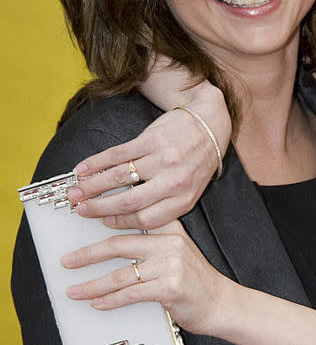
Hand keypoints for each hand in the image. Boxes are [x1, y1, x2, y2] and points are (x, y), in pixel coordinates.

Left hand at [62, 221, 231, 336]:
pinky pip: (131, 293)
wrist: (222, 304)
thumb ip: (154, 244)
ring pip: (121, 274)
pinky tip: (97, 303)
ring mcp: (170, 265)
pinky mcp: (170, 287)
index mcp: (171, 229)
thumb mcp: (180, 252)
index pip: (132, 219)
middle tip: (68, 261)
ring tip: (74, 290)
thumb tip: (114, 248)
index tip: (83, 220)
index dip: (105, 218)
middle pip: (119, 245)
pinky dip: (111, 300)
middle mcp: (170, 243)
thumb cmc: (197, 282)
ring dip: (93, 284)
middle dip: (89, 254)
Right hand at [66, 107, 230, 229]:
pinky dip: (97, 162)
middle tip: (80, 210)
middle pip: (129, 201)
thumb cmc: (198, 158)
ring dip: (92, 186)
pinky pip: (118, 154)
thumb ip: (168, 202)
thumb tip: (130, 217)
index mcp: (184, 198)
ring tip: (75, 191)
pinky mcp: (152, 139)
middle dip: (99, 208)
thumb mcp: (192, 187)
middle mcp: (174, 181)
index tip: (104, 223)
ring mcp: (162, 159)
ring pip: (119, 177)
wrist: (210, 121)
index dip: (122, 223)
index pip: (148, 219)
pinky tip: (83, 168)